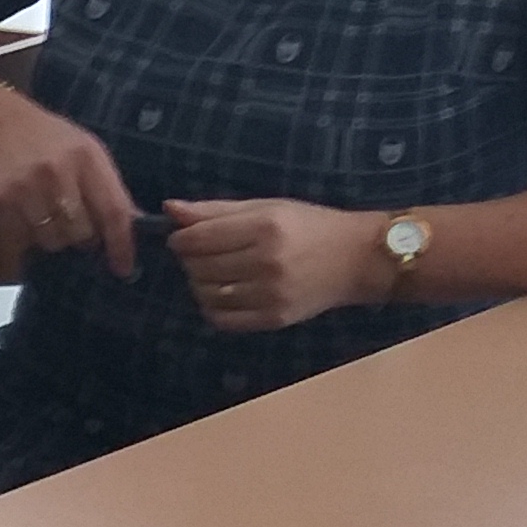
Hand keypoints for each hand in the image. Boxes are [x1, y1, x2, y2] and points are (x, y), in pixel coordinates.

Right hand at [0, 94, 142, 278]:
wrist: (2, 127)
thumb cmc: (53, 142)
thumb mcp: (90, 154)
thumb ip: (111, 189)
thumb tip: (134, 226)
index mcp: (86, 158)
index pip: (112, 211)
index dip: (121, 244)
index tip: (123, 266)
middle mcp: (56, 172)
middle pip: (81, 232)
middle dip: (83, 237)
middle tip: (76, 224)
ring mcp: (25, 187)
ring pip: (52, 240)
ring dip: (55, 237)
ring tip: (49, 216)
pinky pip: (21, 241)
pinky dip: (27, 238)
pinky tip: (27, 218)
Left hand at [163, 198, 388, 331]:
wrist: (356, 259)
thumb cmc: (310, 226)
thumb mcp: (267, 207)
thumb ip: (216, 209)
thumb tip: (169, 208)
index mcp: (265, 227)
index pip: (200, 238)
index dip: (180, 239)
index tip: (181, 237)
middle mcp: (267, 262)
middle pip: (199, 267)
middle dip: (189, 260)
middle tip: (201, 254)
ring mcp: (271, 294)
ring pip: (206, 294)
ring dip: (198, 283)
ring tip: (213, 272)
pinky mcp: (274, 319)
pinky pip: (222, 319)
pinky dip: (211, 307)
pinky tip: (222, 293)